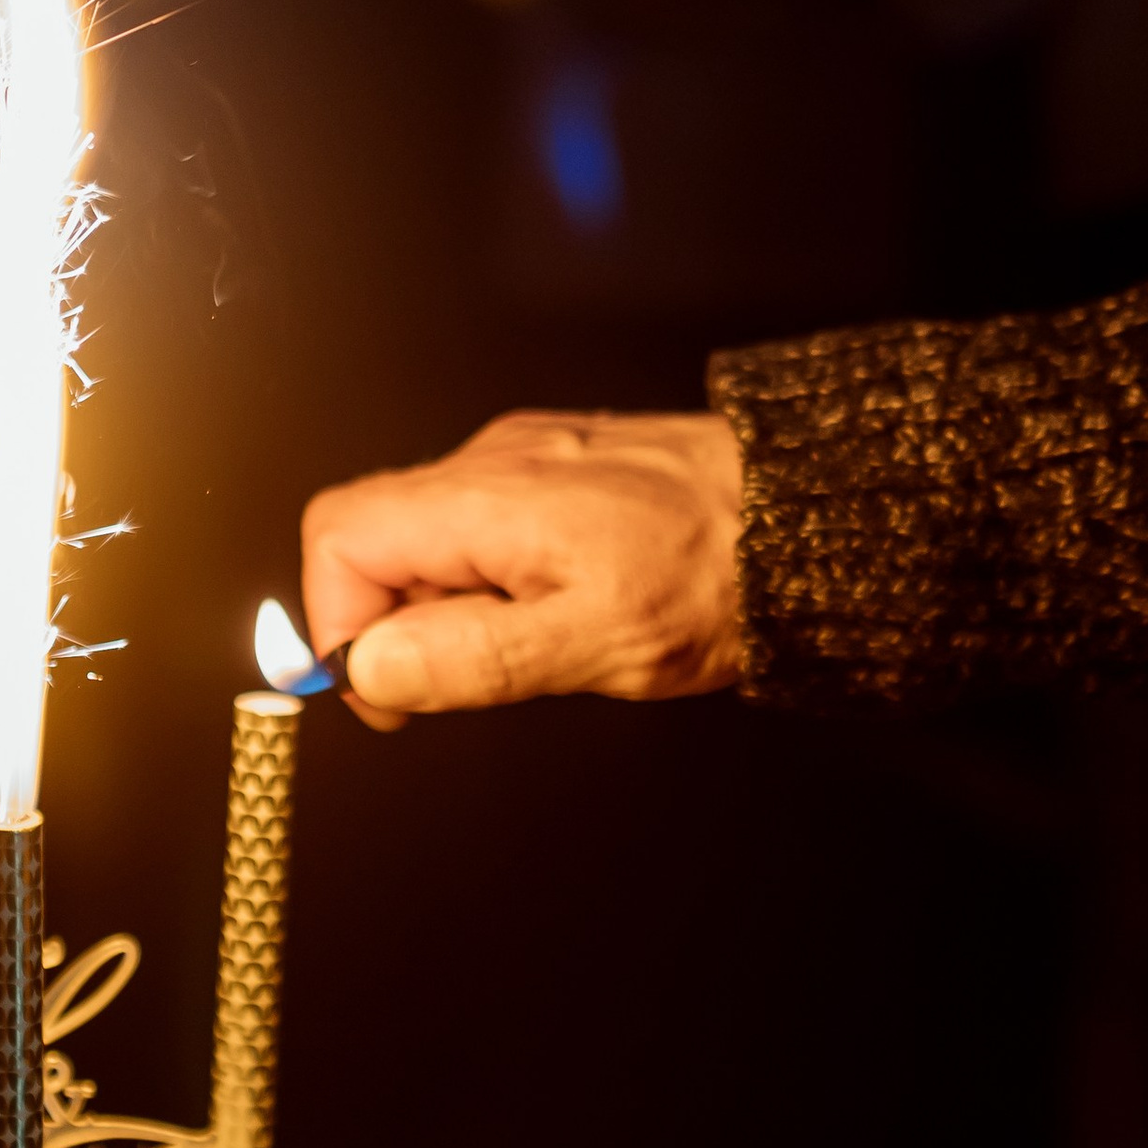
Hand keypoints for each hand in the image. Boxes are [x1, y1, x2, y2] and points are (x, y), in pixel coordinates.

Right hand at [300, 410, 744, 720]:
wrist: (810, 515)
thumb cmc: (719, 577)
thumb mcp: (595, 645)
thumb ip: (473, 658)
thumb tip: (371, 666)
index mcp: (486, 499)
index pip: (338, 537)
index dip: (338, 621)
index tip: (388, 690)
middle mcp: (494, 462)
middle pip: (375, 536)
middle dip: (397, 619)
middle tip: (467, 677)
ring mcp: (526, 458)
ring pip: (430, 536)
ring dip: (451, 604)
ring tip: (537, 639)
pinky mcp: (558, 467)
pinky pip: (483, 525)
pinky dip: (493, 579)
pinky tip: (561, 606)